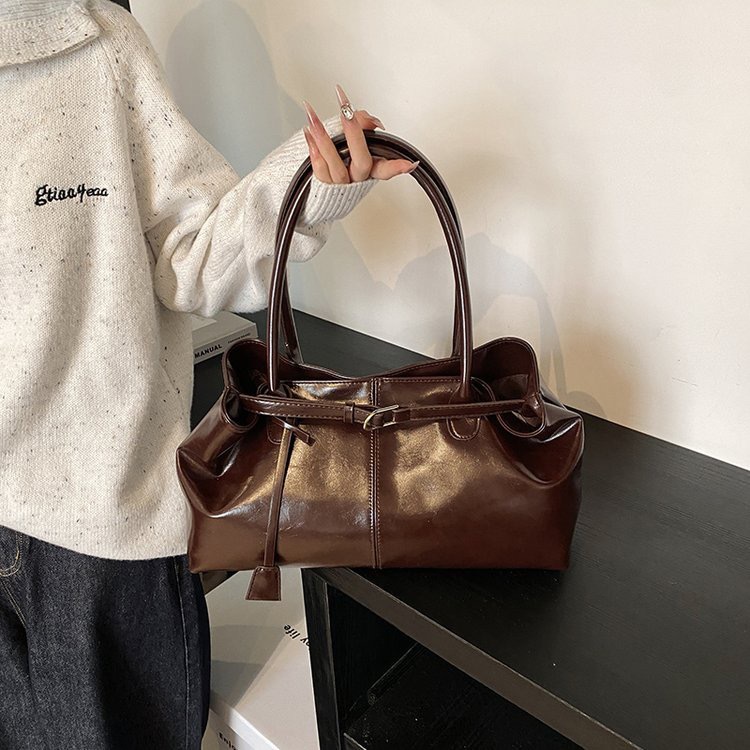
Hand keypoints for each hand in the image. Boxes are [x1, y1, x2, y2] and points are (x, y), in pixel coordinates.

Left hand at [302, 84, 418, 183]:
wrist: (311, 186)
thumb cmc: (335, 159)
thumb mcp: (350, 140)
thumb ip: (362, 127)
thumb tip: (371, 120)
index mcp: (369, 169)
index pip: (386, 169)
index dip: (398, 167)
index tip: (410, 163)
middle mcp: (357, 178)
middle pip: (362, 160)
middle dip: (354, 133)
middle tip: (346, 111)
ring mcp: (340, 184)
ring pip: (335, 164)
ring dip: (324, 138)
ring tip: (312, 116)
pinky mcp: (323, 185)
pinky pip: (318, 167)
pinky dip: (312, 147)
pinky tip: (308, 132)